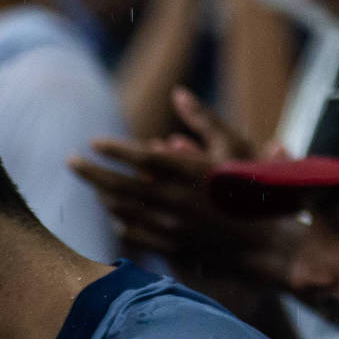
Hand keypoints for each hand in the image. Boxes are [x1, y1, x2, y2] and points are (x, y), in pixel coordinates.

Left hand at [71, 89, 294, 289]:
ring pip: (124, 210)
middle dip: (92, 172)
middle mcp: (178, 200)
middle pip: (121, 186)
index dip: (114, 149)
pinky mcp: (171, 246)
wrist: (267, 242)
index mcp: (193, 174)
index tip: (93, 141)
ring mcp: (172, 227)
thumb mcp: (235, 146)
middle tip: (71, 161)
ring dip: (103, 195)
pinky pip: (134, 232)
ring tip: (93, 184)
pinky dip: (120, 219)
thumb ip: (203, 119)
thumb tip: (178, 91)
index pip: (142, 158)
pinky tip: (116, 213)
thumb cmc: (255, 187)